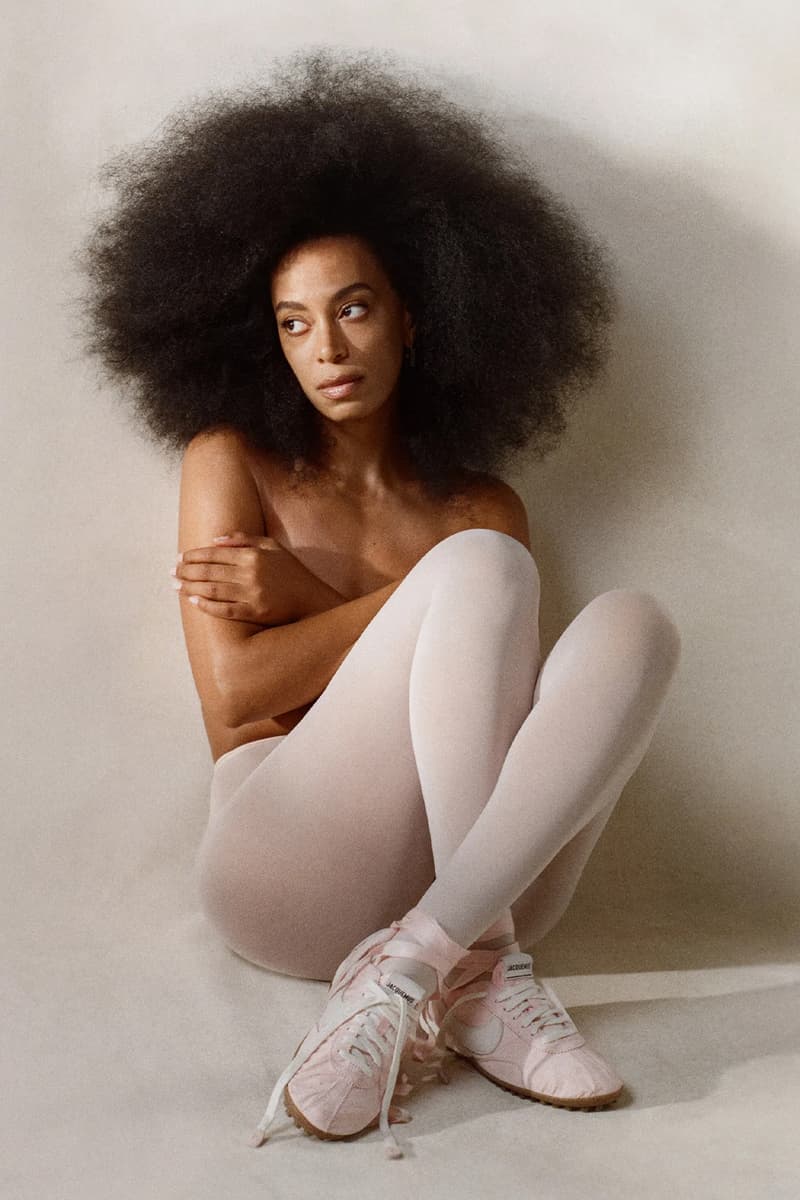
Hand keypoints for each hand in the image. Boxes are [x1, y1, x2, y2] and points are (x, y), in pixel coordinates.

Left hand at [172, 531, 339, 624]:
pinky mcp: (254, 612)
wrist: (312, 600)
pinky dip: (206, 605)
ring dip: (189, 586)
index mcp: (253, 555)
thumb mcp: (273, 547)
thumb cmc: (292, 572)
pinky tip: (193, 600)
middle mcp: (250, 573)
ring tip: (175, 585)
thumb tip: (216, 539)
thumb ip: (245, 539)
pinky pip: (224, 609)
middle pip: (209, 571)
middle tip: (171, 572)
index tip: (180, 557)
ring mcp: (252, 594)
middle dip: (186, 570)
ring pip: (212, 589)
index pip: (215, 553)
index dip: (194, 555)